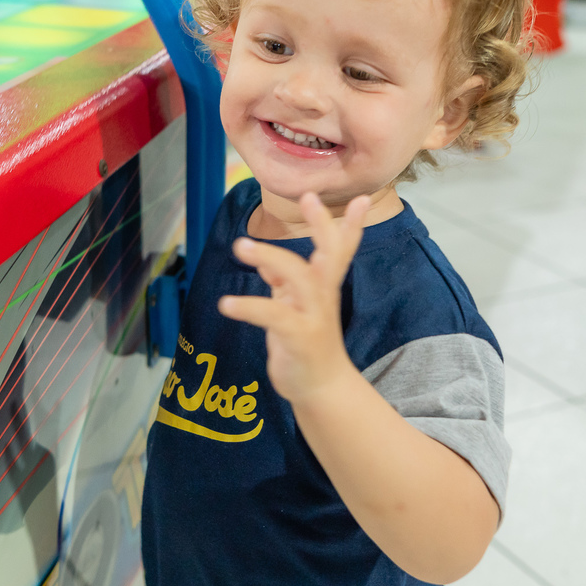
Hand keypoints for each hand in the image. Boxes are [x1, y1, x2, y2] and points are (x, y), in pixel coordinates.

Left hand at [218, 192, 370, 404]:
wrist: (319, 388)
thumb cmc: (306, 344)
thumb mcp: (294, 308)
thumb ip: (283, 283)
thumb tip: (263, 261)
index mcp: (323, 287)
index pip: (339, 250)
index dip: (349, 225)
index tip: (359, 199)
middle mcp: (323, 297)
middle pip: (329, 254)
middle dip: (321, 225)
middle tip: (310, 197)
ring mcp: (313, 316)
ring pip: (298, 277)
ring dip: (270, 257)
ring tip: (240, 245)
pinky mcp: (297, 337)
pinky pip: (273, 316)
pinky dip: (249, 307)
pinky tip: (226, 303)